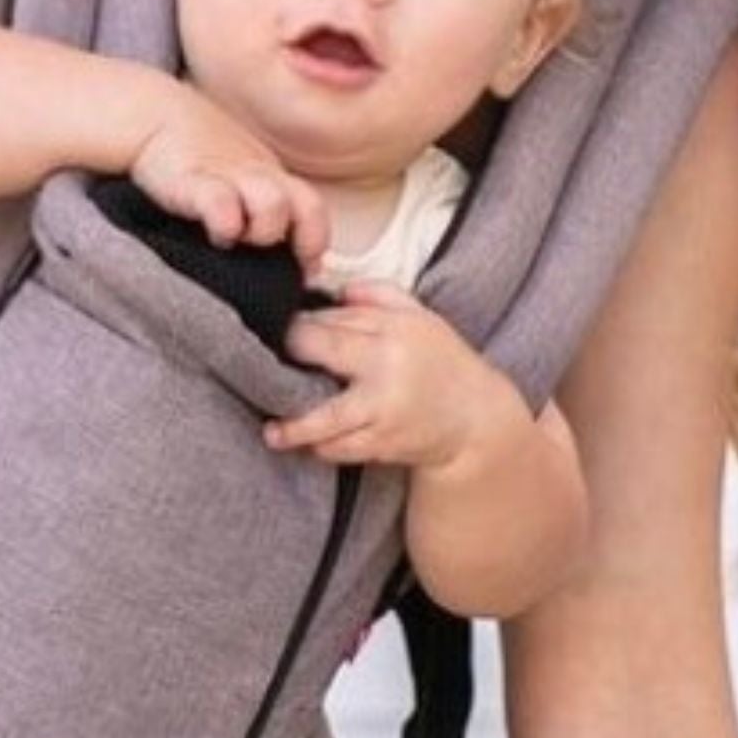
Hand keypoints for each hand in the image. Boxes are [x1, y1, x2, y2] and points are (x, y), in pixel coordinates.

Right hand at [128, 91, 331, 268]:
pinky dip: (226, 224)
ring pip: (274, 206)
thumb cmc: (196, 157)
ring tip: (239, 240)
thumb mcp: (237, 179)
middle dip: (304, 240)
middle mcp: (260, 177)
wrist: (154, 116)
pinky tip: (217, 235)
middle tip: (279, 256)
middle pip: (310, 208)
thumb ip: (257, 209)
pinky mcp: (195, 181)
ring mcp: (230, 176)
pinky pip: (221, 204)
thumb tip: (275, 255)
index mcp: (272, 179)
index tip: (304, 268)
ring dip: (264, 231)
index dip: (315, 243)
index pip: (314, 211)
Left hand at [265, 281, 518, 473]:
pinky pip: (337, 448)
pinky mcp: (382, 443)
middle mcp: (385, 367)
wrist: (478, 419)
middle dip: (283, 363)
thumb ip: (377, 294)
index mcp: (393, 329)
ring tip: (273, 432)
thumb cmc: (443, 363)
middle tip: (260, 369)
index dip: (293, 328)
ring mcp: (381, 409)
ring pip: (322, 418)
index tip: (273, 333)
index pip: (329, 321)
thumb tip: (330, 290)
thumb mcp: (421, 317)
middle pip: (318, 353)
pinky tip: (304, 445)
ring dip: (292, 426)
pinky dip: (318, 447)